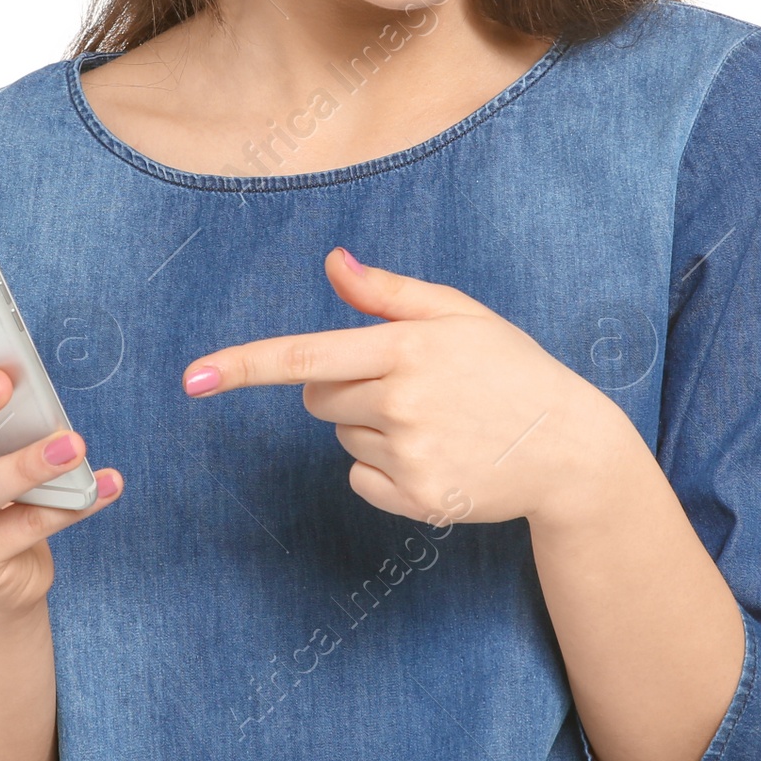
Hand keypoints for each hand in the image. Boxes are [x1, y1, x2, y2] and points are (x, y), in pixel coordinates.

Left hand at [181, 248, 631, 528]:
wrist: (569, 446)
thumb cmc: (510, 368)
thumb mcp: (458, 314)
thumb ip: (389, 293)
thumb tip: (334, 262)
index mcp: (406, 347)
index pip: (305, 357)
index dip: (243, 366)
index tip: (192, 380)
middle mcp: (402, 401)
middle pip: (315, 397)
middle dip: (343, 387)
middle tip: (406, 385)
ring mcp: (411, 454)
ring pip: (341, 436)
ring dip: (370, 427)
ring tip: (435, 421)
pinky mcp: (419, 498)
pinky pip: (361, 480)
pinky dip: (384, 471)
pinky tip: (434, 456)